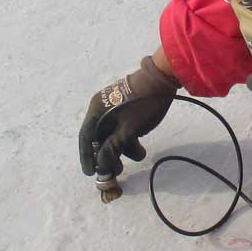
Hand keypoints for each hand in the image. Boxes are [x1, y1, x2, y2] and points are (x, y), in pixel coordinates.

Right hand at [78, 56, 179, 177]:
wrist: (164, 77)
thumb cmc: (143, 104)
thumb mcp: (128, 129)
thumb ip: (112, 148)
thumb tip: (100, 165)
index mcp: (96, 110)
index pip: (87, 137)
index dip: (87, 157)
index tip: (91, 173)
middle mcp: (102, 108)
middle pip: (100, 137)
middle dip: (109, 155)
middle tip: (118, 170)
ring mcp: (114, 108)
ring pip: (113, 134)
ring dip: (122, 148)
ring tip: (139, 156)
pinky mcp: (126, 109)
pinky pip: (122, 128)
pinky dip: (129, 139)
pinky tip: (140, 147)